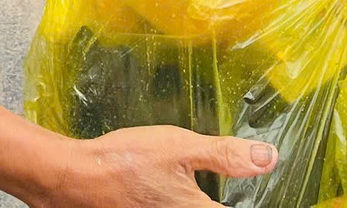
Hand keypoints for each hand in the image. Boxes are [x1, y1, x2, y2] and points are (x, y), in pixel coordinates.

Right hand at [37, 126, 274, 206]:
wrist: (77, 178)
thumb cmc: (127, 161)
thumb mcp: (180, 147)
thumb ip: (225, 155)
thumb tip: (269, 158)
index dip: (253, 198)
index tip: (266, 190)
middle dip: (226, 197)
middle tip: (237, 183)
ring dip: (205, 200)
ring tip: (210, 185)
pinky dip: (187, 200)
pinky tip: (177, 186)